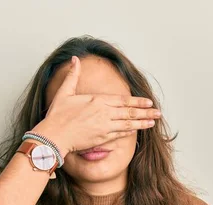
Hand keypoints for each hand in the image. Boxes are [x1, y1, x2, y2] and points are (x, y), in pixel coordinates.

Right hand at [30, 55, 160, 157]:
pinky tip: (138, 130)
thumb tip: (75, 59)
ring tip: (153, 122)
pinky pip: (120, 134)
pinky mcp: (103, 138)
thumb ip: (73, 75)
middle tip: (158, 113)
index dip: (138, 102)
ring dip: (142, 123)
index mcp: (98, 100)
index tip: (149, 102)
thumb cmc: (58, 115)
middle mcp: (104, 113)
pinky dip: (130, 132)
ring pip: (128, 124)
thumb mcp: (65, 92)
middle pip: (130, 112)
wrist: (54, 135)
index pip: (123, 100)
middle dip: (146, 112)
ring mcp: (105, 126)